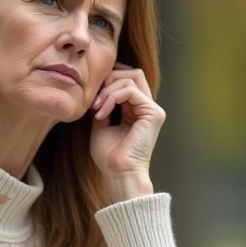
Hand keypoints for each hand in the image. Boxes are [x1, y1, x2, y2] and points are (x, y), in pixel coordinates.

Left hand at [89, 62, 162, 201]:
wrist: (118, 174)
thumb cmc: (109, 156)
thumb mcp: (101, 123)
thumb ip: (103, 103)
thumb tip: (97, 87)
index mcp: (137, 109)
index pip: (126, 78)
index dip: (108, 80)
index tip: (91, 99)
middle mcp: (147, 107)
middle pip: (132, 72)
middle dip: (109, 79)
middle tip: (95, 100)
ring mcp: (153, 109)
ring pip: (131, 77)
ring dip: (108, 90)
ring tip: (97, 108)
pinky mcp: (153, 113)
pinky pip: (131, 90)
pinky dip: (112, 97)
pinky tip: (102, 112)